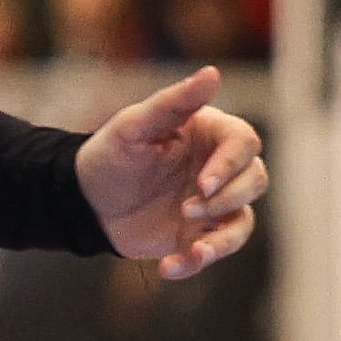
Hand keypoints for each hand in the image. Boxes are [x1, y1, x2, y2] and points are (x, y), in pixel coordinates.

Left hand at [75, 68, 268, 278]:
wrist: (85, 201)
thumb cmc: (109, 154)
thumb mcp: (133, 126)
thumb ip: (174, 102)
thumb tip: (212, 73)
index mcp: (209, 134)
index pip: (244, 143)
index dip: (230, 165)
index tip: (203, 183)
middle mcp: (218, 168)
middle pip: (255, 180)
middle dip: (229, 199)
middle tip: (187, 209)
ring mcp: (212, 204)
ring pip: (243, 222)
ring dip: (224, 240)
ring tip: (194, 251)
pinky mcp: (199, 234)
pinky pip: (214, 251)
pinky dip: (196, 263)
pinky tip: (168, 268)